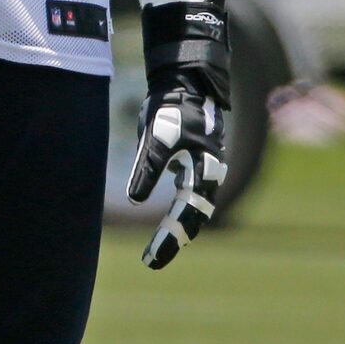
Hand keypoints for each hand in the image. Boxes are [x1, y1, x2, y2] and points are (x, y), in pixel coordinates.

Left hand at [126, 73, 226, 269]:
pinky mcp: (193, 162)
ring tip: (159, 248)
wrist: (185, 83)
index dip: (170, 237)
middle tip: (152, 260)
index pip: (187, 214)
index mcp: (204, 170)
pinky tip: (167, 219)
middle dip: (175, 238)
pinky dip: (178, 208)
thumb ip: (148, 167)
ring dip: (178, 226)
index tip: (152, 258)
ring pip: (193, 206)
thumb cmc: (173, 108)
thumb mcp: (157, 137)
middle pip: (194, 216)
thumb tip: (135, 199)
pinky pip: (187, 192)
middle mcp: (209, 174)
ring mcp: (203, 169)